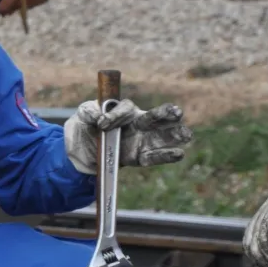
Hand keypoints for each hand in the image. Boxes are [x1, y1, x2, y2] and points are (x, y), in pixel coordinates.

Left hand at [63, 98, 192, 174]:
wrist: (82, 150)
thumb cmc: (86, 126)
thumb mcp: (82, 115)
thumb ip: (88, 112)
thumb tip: (97, 116)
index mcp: (124, 110)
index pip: (126, 109)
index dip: (116, 115)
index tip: (102, 124)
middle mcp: (138, 122)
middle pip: (156, 116)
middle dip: (166, 114)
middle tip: (177, 113)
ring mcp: (141, 140)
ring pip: (162, 136)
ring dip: (174, 135)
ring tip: (185, 134)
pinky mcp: (139, 157)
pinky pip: (153, 157)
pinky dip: (165, 156)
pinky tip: (178, 154)